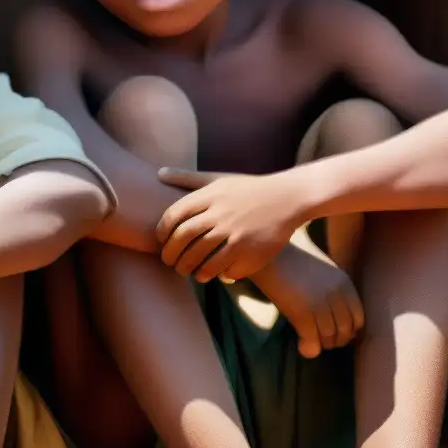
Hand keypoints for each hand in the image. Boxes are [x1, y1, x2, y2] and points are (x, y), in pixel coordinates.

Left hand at [154, 169, 312, 283]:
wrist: (288, 199)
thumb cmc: (248, 189)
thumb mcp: (219, 179)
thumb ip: (188, 178)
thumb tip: (159, 173)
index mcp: (210, 196)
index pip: (174, 216)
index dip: (162, 232)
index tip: (161, 241)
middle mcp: (221, 214)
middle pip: (184, 239)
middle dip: (171, 254)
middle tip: (169, 262)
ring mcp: (235, 234)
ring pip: (200, 258)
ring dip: (188, 268)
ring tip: (186, 271)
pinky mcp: (250, 252)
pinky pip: (222, 268)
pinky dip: (211, 273)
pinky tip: (207, 274)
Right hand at [251, 239, 365, 359]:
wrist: (267, 252)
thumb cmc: (291, 258)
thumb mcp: (322, 269)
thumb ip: (333, 289)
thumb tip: (333, 315)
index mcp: (345, 283)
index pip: (358, 318)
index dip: (348, 331)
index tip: (336, 334)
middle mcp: (337, 295)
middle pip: (345, 331)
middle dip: (335, 341)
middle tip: (322, 342)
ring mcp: (320, 304)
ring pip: (328, 338)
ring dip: (321, 345)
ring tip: (310, 342)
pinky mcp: (302, 313)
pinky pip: (312, 340)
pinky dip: (308, 348)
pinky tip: (301, 346)